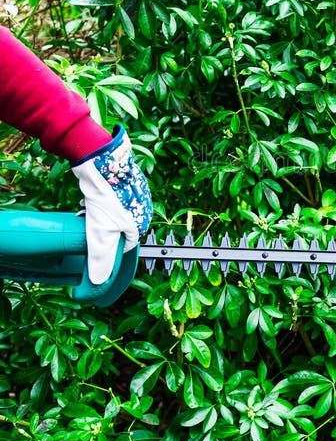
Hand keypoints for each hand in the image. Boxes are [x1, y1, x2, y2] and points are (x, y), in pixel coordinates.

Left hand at [71, 126, 152, 284]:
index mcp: (141, 222)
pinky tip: (90, 195)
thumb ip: (101, 258)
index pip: (125, 244)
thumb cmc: (105, 194)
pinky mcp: (126, 179)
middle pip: (117, 227)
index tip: (94, 241)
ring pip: (113, 211)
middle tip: (88, 221)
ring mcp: (135, 192)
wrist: (100, 158)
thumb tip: (100, 281)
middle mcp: (143, 207)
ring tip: (87, 207)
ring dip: (99, 213)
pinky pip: (112, 196)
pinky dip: (100, 198)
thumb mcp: (100, 231)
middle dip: (101, 227)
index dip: (107, 245)